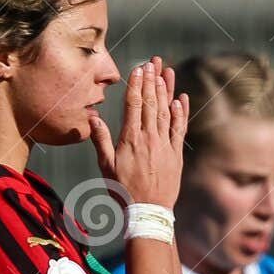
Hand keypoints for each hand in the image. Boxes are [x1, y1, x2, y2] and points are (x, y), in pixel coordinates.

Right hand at [87, 55, 186, 210]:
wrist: (147, 211)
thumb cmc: (122, 191)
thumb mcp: (106, 167)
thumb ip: (101, 141)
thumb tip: (93, 118)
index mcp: (130, 140)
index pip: (133, 106)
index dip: (136, 85)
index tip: (138, 69)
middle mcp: (149, 138)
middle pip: (150, 103)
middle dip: (152, 80)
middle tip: (153, 61)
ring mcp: (164, 145)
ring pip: (165, 111)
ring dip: (166, 90)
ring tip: (166, 71)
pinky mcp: (176, 153)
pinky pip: (179, 128)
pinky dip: (180, 112)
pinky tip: (180, 98)